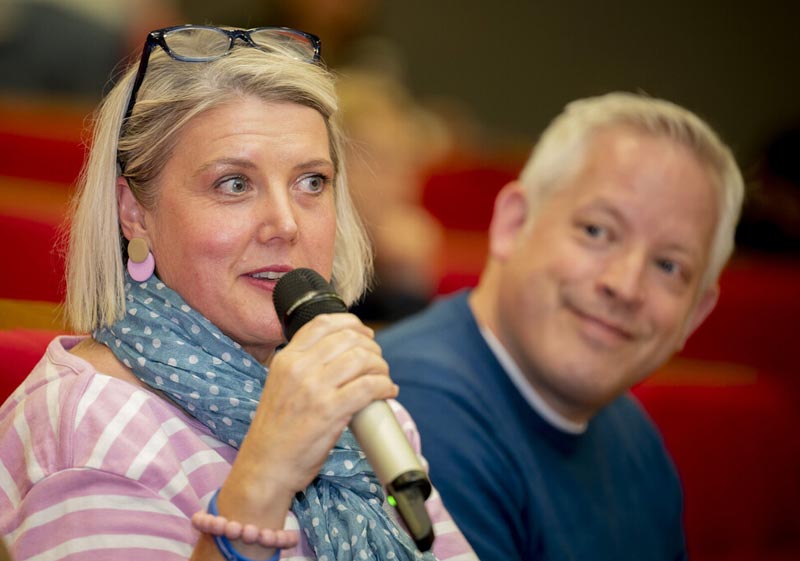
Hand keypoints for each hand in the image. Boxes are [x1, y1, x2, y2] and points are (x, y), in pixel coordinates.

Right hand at [222, 313, 396, 515]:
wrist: (265, 465)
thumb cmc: (277, 430)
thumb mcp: (280, 385)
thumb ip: (303, 366)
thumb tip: (341, 352)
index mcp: (286, 358)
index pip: (324, 322)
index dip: (352, 324)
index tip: (366, 335)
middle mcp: (299, 367)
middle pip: (349, 338)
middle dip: (372, 347)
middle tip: (378, 362)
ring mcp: (314, 388)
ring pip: (362, 359)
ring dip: (381, 367)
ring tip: (384, 379)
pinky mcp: (329, 411)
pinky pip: (368, 387)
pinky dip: (385, 386)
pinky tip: (388, 392)